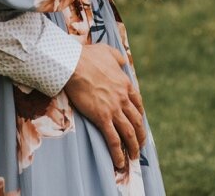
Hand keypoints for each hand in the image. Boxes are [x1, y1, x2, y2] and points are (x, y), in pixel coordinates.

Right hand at [62, 43, 145, 172]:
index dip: (139, 116)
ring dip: (133, 147)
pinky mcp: (102, 118)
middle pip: (137, 121)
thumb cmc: (88, 56)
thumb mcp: (108, 52)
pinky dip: (118, 153)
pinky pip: (114, 139)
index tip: (139, 124)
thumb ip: (117, 58)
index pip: (137, 104)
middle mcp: (123, 99)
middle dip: (140, 135)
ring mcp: (114, 109)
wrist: (74, 64)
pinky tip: (120, 163)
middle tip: (140, 145)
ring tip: (134, 158)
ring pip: (129, 133)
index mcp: (125, 85)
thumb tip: (122, 61)